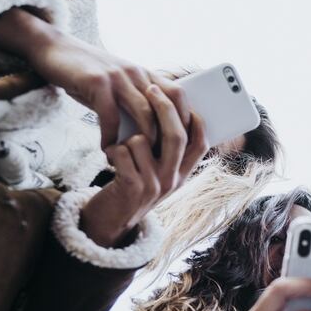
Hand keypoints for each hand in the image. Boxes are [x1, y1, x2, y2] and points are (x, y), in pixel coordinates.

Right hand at [0, 8, 191, 147]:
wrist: (53, 49)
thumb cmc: (87, 74)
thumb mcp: (118, 84)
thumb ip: (135, 102)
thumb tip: (151, 135)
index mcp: (145, 74)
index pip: (178, 96)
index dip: (185, 120)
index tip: (183, 146)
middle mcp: (137, 73)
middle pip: (166, 107)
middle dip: (169, 137)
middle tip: (164, 161)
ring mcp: (118, 77)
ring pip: (144, 112)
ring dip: (143, 141)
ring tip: (138, 160)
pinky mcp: (97, 82)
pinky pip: (110, 115)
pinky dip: (111, 136)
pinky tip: (106, 149)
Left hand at [79, 86, 207, 246]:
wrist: (109, 221)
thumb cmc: (131, 187)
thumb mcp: (156, 172)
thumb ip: (166, 150)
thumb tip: (170, 111)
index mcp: (182, 174)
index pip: (201, 143)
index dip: (195, 118)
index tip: (184, 98)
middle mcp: (173, 180)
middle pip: (176, 135)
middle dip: (163, 107)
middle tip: (150, 88)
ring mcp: (154, 185)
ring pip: (143, 140)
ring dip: (127, 138)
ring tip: (121, 149)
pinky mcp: (132, 188)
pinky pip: (122, 152)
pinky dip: (112, 150)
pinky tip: (109, 158)